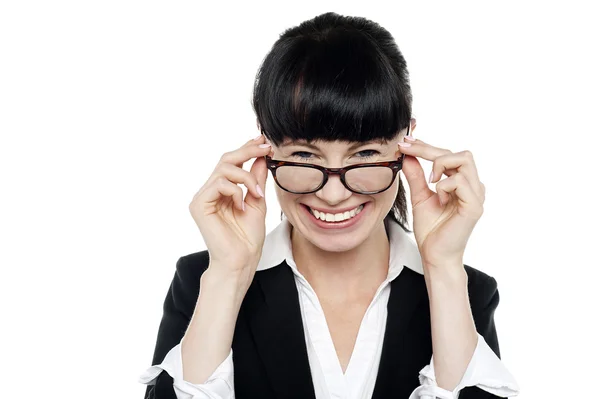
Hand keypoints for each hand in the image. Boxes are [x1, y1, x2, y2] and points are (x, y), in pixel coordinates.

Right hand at [189, 134, 270, 273]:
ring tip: (258, 193)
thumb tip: (262, 155)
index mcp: (223, 190)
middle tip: (266, 148)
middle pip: (226, 159)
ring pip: (223, 168)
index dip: (247, 148)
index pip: (232, 162)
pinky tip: (242, 206)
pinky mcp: (199, 204)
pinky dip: (235, 191)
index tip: (264, 140)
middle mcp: (210, 191)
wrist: (241, 261)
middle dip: (248, 150)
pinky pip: (218, 184)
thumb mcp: (258, 201)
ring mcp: (203, 197)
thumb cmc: (248, 238)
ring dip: (246, 177)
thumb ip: (257, 179)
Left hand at [397, 125, 485, 270]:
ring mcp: (476, 194)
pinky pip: (459, 180)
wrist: (435, 255)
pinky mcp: (474, 205)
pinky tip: (439, 199)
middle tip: (407, 150)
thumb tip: (408, 155)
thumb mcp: (420, 196)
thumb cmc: (431, 229)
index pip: (448, 155)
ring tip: (430, 183)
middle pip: (457, 152)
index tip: (405, 142)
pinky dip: (443, 186)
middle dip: (429, 149)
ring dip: (439, 165)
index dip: (426, 146)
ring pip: (463, 159)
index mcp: (462, 183)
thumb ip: (416, 176)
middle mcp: (473, 186)